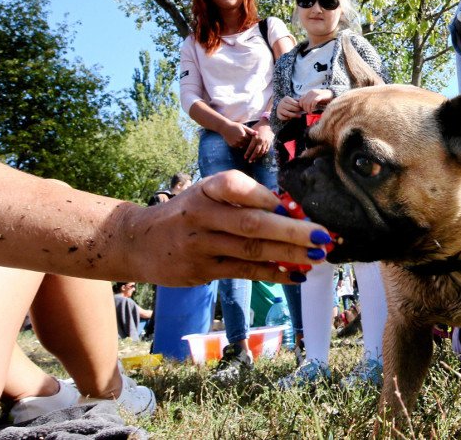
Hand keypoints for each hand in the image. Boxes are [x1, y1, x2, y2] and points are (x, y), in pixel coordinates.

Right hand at [123, 171, 329, 285]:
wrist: (138, 241)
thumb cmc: (186, 213)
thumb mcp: (206, 195)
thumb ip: (242, 199)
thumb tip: (292, 209)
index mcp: (205, 189)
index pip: (234, 186)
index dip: (264, 195)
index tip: (290, 204)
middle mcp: (201, 215)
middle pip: (251, 223)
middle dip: (292, 230)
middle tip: (322, 235)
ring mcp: (200, 245)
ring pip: (251, 250)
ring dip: (289, 254)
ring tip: (318, 255)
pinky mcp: (201, 271)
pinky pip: (244, 272)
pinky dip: (273, 273)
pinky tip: (296, 274)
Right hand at [220, 121, 256, 147]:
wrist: (224, 127)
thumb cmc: (234, 125)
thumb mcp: (243, 127)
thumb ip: (250, 130)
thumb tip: (257, 133)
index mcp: (243, 135)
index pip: (251, 140)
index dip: (253, 140)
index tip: (255, 140)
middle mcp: (240, 140)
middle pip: (247, 144)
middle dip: (250, 144)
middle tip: (252, 144)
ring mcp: (235, 143)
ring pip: (243, 147)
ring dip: (245, 146)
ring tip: (247, 144)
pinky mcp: (232, 145)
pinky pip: (238, 147)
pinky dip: (240, 146)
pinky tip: (241, 144)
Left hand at [244, 124, 273, 162]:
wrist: (267, 124)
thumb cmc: (257, 127)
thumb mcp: (252, 131)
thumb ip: (248, 137)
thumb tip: (243, 144)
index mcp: (255, 138)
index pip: (250, 148)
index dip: (247, 153)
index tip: (245, 157)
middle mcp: (261, 141)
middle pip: (256, 152)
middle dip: (252, 157)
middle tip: (249, 161)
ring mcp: (265, 142)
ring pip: (261, 152)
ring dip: (257, 157)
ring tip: (254, 160)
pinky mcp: (269, 143)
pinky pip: (266, 150)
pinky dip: (262, 154)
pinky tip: (259, 156)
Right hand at [276, 96, 302, 120]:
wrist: (282, 106)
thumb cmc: (290, 103)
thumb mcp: (294, 100)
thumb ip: (298, 101)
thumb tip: (305, 103)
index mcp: (285, 99)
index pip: (293, 102)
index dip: (298, 105)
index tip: (302, 107)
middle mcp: (281, 104)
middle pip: (290, 108)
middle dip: (297, 110)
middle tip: (301, 111)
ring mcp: (279, 109)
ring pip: (287, 113)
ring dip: (294, 115)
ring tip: (299, 116)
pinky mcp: (278, 115)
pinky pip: (283, 118)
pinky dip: (288, 118)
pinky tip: (292, 117)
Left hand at [298, 89, 333, 113]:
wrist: (332, 94)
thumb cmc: (323, 98)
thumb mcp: (314, 99)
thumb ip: (309, 101)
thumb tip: (303, 108)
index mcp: (309, 93)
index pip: (300, 100)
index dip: (301, 106)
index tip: (304, 110)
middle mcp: (311, 92)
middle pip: (304, 102)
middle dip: (305, 109)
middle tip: (308, 112)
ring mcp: (315, 93)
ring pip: (308, 102)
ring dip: (308, 109)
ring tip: (310, 112)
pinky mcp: (320, 95)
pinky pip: (314, 101)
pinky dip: (312, 107)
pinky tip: (313, 110)